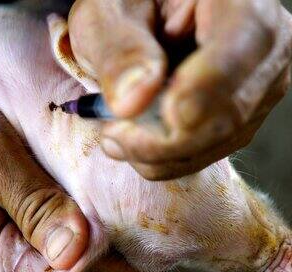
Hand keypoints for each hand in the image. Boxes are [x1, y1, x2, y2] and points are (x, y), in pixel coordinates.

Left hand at [69, 0, 291, 179]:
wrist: (136, 23)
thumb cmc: (124, 7)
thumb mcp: (108, 15)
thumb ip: (119, 51)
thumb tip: (134, 101)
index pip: (242, 43)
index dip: (209, 86)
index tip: (173, 114)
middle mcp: (261, 45)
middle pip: (232, 110)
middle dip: (167, 137)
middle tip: (113, 132)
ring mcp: (255, 88)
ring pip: (215, 142)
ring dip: (156, 151)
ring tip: (113, 132)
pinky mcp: (236, 121)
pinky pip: (202, 155)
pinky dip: (159, 159)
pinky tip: (129, 140)